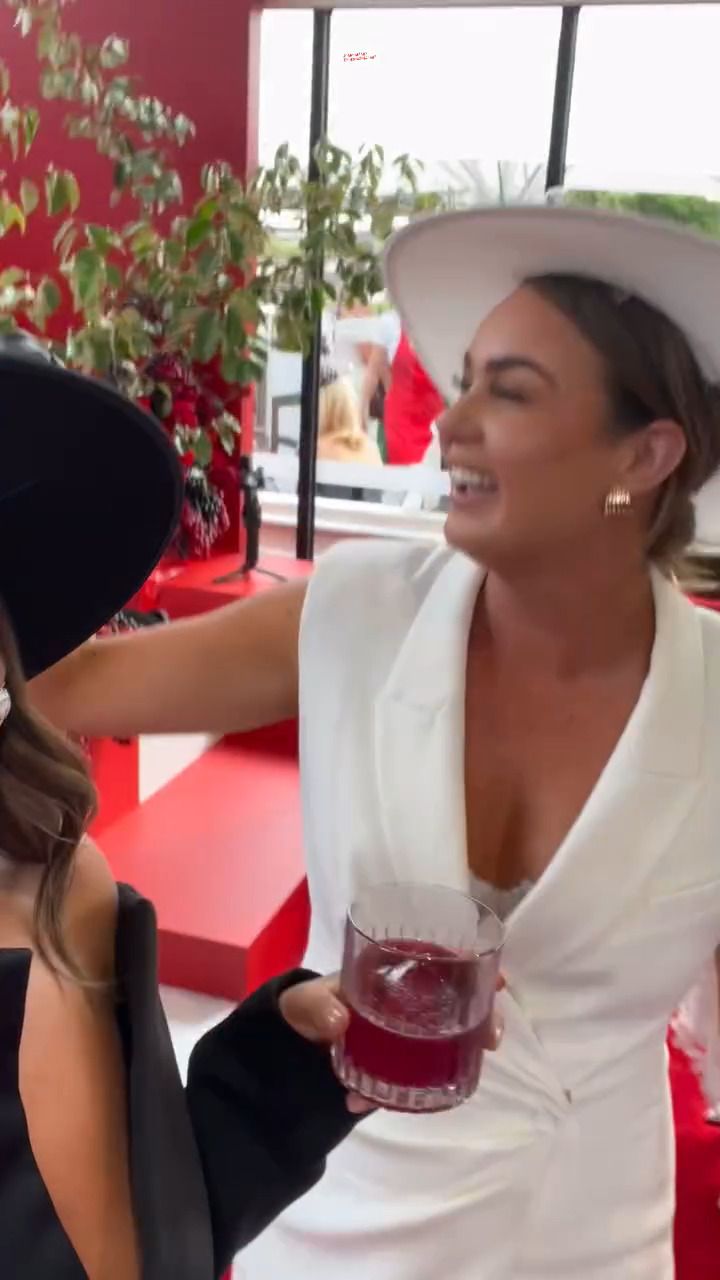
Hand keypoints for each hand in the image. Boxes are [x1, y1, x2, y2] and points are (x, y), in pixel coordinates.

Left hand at [279, 974, 505, 1114]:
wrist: (293, 1052)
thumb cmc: (307, 1010)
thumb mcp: (305, 1002)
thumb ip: (316, 1007)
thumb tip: (340, 1022)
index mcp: (388, 973)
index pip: (437, 960)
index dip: (470, 966)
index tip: (497, 979)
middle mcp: (406, 1002)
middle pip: (457, 1002)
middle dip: (481, 1016)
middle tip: (491, 1037)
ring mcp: (405, 1036)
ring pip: (449, 1038)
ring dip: (464, 1052)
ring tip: (462, 1074)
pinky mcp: (398, 1068)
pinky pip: (419, 1077)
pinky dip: (417, 1092)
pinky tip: (390, 1101)